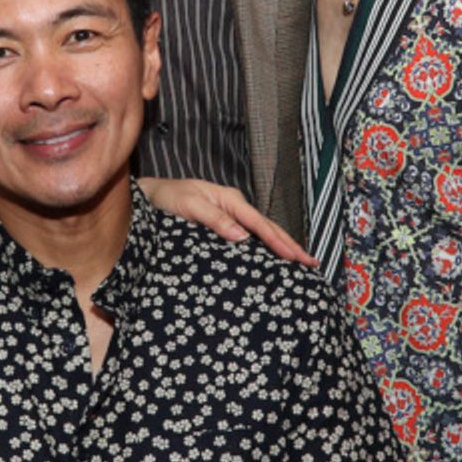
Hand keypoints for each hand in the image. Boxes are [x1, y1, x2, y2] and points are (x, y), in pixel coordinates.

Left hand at [138, 177, 318, 265]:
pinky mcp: (224, 227)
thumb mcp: (188, 205)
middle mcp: (234, 207)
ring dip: (281, 247)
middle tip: (312, 264)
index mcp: (229, 200)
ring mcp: (231, 217)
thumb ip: (213, 219)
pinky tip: (273, 261)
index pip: (260, 223)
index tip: (295, 258)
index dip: (278, 241)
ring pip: (262, 233)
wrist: (149, 197)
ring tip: (302, 263)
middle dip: (290, 245)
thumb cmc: (166, 198)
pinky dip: (265, 248)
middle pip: (268, 228)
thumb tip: (242, 237)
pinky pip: (250, 238)